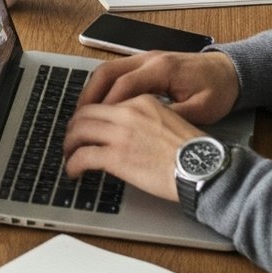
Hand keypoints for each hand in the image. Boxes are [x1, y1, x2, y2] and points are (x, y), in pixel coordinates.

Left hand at [62, 92, 204, 201]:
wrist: (203, 169)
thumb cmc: (193, 152)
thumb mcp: (169, 122)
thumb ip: (146, 121)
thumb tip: (128, 133)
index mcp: (142, 101)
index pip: (105, 103)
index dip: (91, 116)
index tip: (86, 126)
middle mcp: (128, 112)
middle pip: (86, 113)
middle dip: (73, 127)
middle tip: (70, 140)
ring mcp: (120, 134)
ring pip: (79, 131)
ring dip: (69, 144)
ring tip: (68, 155)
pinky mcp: (116, 156)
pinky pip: (83, 156)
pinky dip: (73, 163)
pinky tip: (73, 171)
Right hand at [77, 49, 240, 122]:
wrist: (229, 70)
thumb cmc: (217, 89)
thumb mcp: (202, 110)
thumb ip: (175, 117)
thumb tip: (150, 132)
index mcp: (162, 69)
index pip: (124, 84)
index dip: (108, 105)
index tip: (96, 125)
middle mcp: (148, 59)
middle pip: (108, 72)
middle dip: (90, 95)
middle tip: (78, 119)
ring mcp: (145, 58)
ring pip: (108, 70)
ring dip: (93, 90)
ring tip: (83, 114)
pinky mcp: (146, 63)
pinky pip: (117, 72)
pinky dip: (104, 88)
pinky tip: (100, 105)